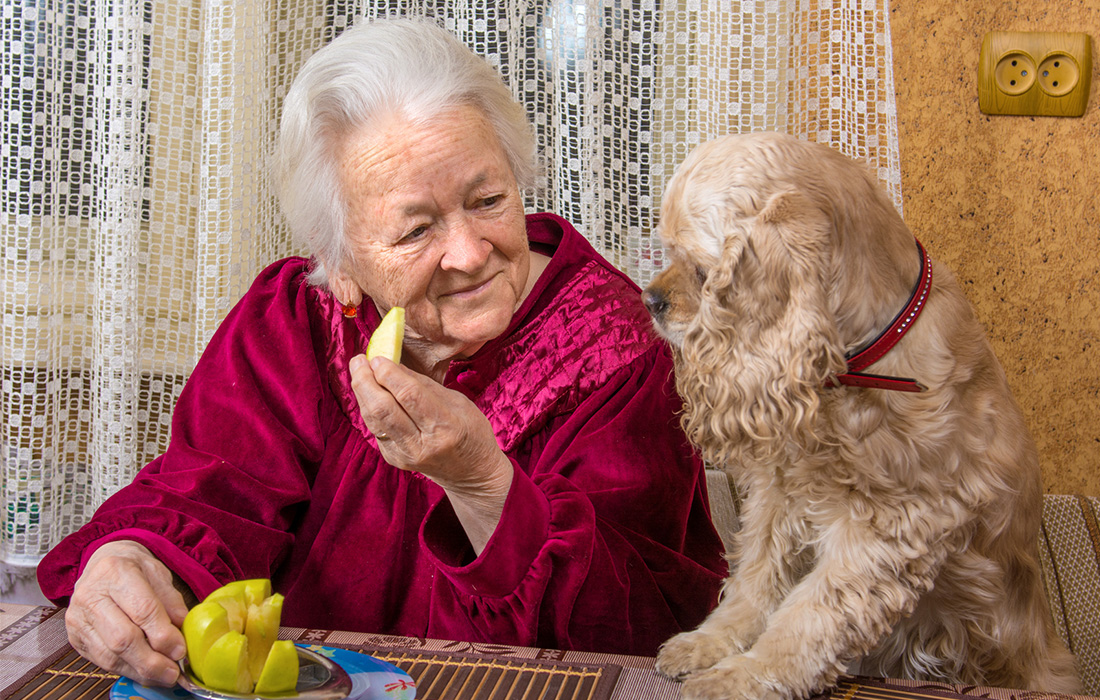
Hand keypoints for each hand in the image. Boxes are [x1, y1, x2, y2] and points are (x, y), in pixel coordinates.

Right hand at [65, 540, 187, 685]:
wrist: (101, 565)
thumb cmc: (134, 569)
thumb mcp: (158, 574)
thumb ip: (171, 601)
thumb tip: (182, 631)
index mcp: (115, 572)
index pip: (142, 610)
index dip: (163, 635)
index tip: (180, 651)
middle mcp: (90, 596)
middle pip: (122, 638)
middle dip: (151, 661)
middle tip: (174, 672)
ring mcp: (78, 619)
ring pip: (110, 655)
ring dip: (140, 671)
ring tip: (163, 676)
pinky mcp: (75, 638)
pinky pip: (102, 662)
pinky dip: (127, 671)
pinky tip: (145, 673)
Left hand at [349, 355, 513, 551]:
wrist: (472, 473)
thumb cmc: (471, 431)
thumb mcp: (458, 402)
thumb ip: (423, 385)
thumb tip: (393, 364)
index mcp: (445, 427)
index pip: (409, 395)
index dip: (389, 373)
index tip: (378, 356)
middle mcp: (421, 444)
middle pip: (383, 408)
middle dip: (366, 380)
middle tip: (359, 360)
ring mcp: (405, 455)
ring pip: (373, 419)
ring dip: (362, 392)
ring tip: (358, 371)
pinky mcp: (394, 459)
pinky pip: (376, 428)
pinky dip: (369, 406)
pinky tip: (369, 391)